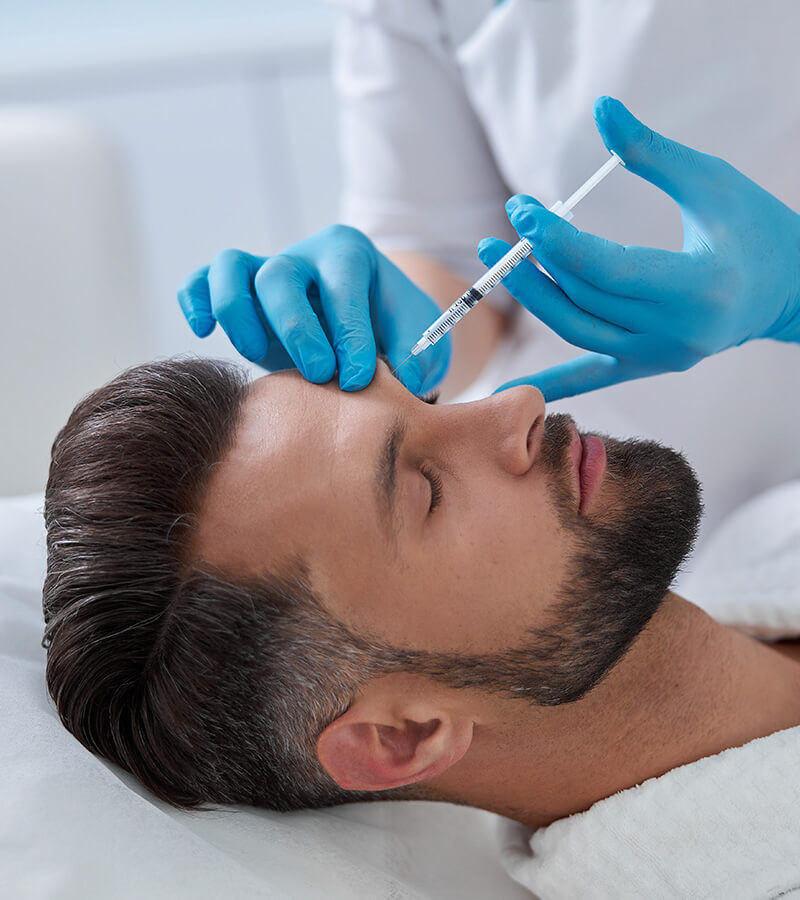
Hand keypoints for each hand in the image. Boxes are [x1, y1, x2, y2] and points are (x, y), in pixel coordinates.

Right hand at [177, 225, 449, 394]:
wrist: (372, 322)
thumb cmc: (394, 328)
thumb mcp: (417, 335)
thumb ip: (413, 354)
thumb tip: (407, 381)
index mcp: (350, 255)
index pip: (343, 287)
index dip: (349, 334)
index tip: (358, 379)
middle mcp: (305, 257)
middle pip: (281, 277)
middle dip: (297, 330)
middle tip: (320, 376)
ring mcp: (266, 270)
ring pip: (232, 268)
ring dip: (237, 313)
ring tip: (257, 355)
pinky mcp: (240, 293)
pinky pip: (202, 280)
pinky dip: (195, 299)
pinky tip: (203, 331)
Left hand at [478, 96, 799, 400]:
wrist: (790, 289)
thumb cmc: (756, 227)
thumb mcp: (710, 182)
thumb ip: (651, 152)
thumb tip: (601, 108)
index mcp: (698, 288)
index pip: (607, 268)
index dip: (557, 241)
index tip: (522, 211)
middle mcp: (676, 333)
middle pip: (586, 300)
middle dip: (539, 262)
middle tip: (507, 228)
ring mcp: (661, 356)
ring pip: (580, 332)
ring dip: (537, 298)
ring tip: (505, 263)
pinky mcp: (649, 364)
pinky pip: (592, 374)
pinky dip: (554, 380)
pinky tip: (514, 387)